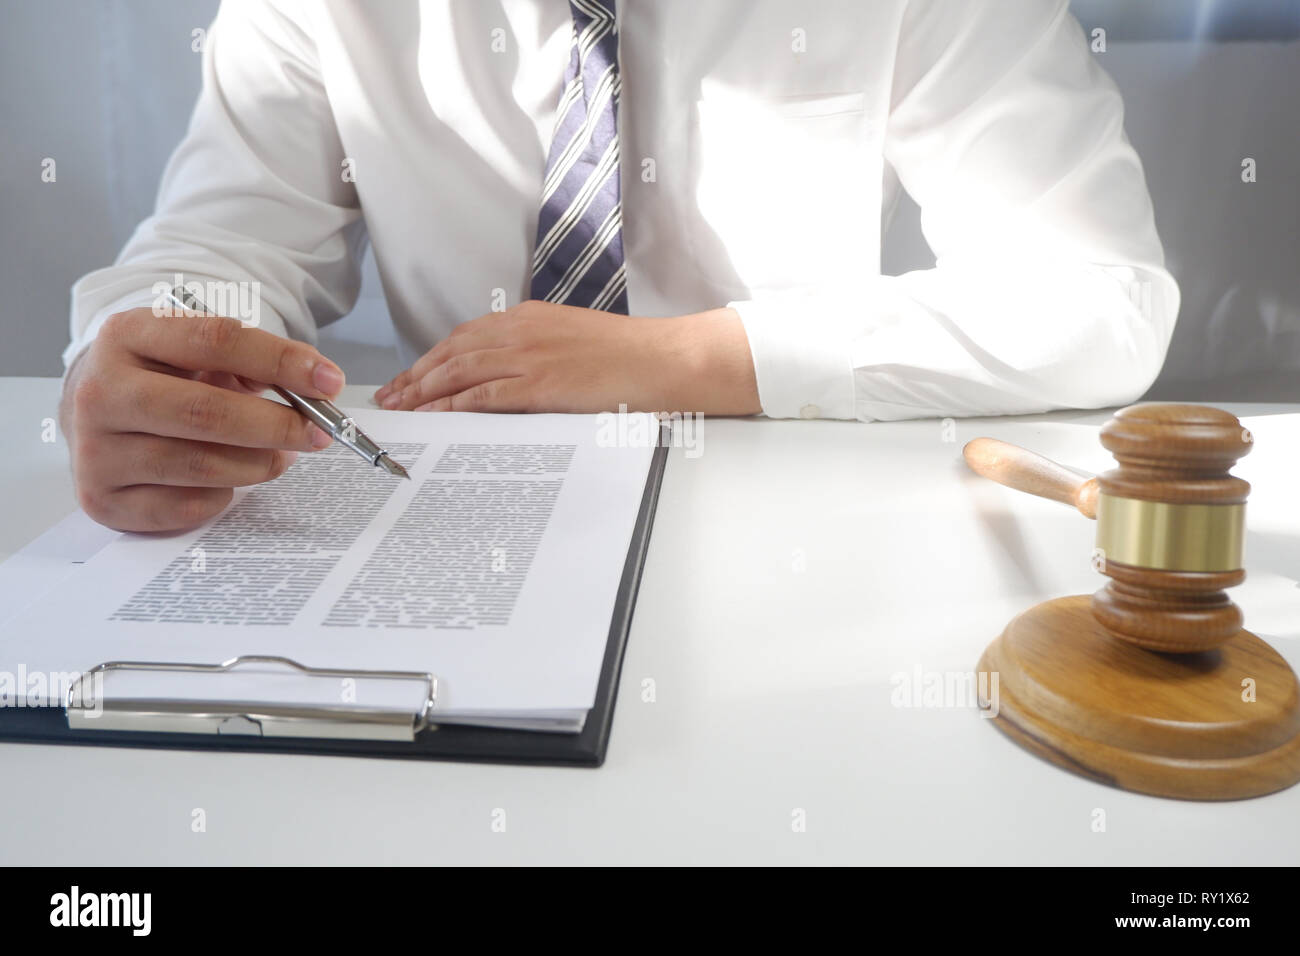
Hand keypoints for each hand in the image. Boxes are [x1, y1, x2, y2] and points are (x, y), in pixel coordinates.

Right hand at [61, 307, 344, 531]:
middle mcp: (101, 391)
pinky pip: (183, 507)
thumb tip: (318, 387)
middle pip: (206, 412)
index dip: (280, 362)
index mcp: (127, 335)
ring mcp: (95, 449)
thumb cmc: (163, 376)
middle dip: (277, 426)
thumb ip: (254, 362)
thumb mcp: (197, 350)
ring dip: (257, 465)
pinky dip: (221, 496)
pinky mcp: (101, 498)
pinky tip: (229, 481)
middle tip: (318, 433)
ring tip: (280, 456)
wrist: (95, 408)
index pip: (215, 341)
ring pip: (199, 466)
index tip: (330, 381)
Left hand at [373, 300, 760, 414]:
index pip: (464, 337)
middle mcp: (522, 330)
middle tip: (391, 398)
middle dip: (415, 376)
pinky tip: (434, 417)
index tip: (410, 378)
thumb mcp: (573, 341)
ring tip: (402, 411)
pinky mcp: (540, 383)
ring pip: (459, 371)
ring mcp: (530, 356)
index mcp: (529, 317)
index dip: (431, 359)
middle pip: (452, 352)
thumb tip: (510, 377)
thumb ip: (537, 352)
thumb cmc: (629, 356)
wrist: (664, 360)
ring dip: (424, 392)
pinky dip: (452, 406)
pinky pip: (482, 395)